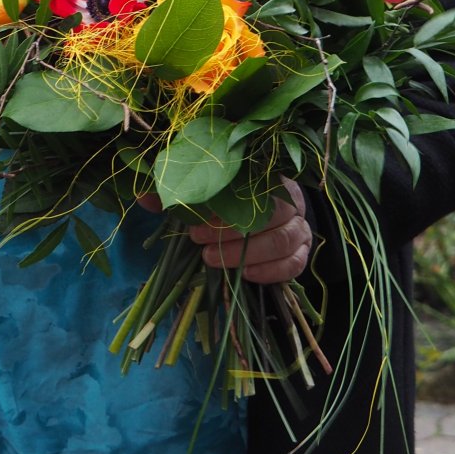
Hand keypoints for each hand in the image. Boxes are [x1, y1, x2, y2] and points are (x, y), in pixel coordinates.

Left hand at [187, 180, 311, 285]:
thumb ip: (187, 195)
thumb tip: (151, 201)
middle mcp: (292, 202)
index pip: (252, 188)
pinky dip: (270, 271)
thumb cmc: (238, 200)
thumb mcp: (216, 191)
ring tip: (212, 258)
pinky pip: (293, 264)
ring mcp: (301, 228)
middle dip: (230, 231)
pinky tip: (245, 274)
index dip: (225, 204)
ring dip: (246, 253)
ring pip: (281, 241)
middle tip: (197, 239)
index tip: (196, 218)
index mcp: (271, 179)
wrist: (272, 215)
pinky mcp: (302, 252)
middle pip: (269, 215)